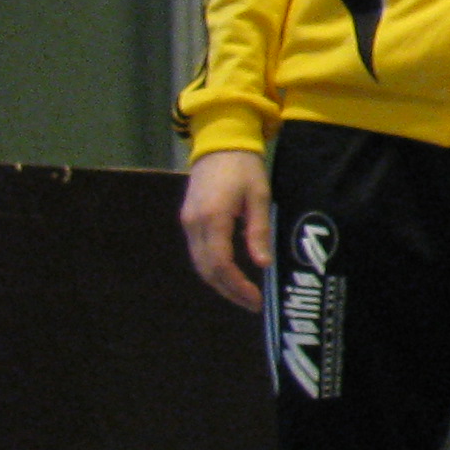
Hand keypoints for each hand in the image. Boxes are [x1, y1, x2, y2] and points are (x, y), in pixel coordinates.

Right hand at [180, 149, 271, 310]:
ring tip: (244, 295)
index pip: (221, 264)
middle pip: (207, 269)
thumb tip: (262, 265)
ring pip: (199, 264)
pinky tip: (231, 276)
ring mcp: (188, 223)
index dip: (236, 286)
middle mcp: (194, 224)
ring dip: (220, 283)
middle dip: (229, 291)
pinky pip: (198, 253)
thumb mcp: (259, 197)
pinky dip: (213, 269)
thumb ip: (258, 231)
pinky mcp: (188, 221)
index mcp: (213, 218)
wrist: (219, 144)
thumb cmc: (245, 168)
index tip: (255, 299)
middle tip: (252, 304)